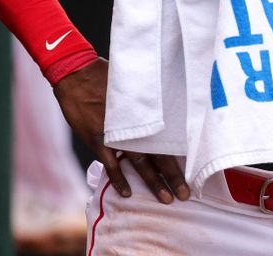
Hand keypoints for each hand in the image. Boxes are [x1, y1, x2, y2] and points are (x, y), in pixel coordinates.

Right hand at [52, 57, 188, 203]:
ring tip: (166, 198)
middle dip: (173, 176)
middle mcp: (136, 125)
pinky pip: (111, 165)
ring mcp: (116, 135)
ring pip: (140, 164)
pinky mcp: (98, 140)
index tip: (194, 170)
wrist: (78, 74)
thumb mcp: (137, 84)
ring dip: (153, 182)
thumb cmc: (110, 75)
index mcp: (147, 111)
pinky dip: (119, 179)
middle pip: (159, 155)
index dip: (182, 155)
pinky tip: (127, 193)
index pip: (170, 137)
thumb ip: (150, 100)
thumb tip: (168, 107)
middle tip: (185, 194)